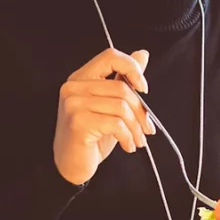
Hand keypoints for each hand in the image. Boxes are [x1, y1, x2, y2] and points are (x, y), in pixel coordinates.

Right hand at [53, 48, 155, 184]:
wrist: (72, 165)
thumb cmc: (91, 136)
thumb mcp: (112, 105)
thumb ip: (124, 79)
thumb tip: (143, 54)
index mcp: (81, 78)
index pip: (110, 56)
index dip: (132, 68)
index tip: (144, 89)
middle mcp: (73, 87)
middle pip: (121, 88)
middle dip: (141, 111)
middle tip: (147, 128)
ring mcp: (73, 104)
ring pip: (121, 107)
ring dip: (136, 127)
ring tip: (138, 140)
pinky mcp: (77, 122)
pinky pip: (116, 124)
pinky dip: (127, 137)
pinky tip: (128, 146)